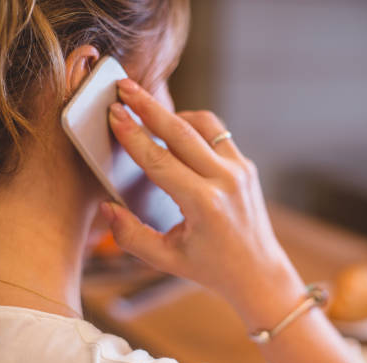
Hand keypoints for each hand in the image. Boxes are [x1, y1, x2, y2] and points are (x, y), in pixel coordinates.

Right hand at [103, 78, 304, 326]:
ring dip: (174, 114)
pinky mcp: (247, 166)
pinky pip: (217, 134)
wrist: (259, 272)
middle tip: (124, 86)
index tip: (113, 113)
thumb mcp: (166, 260)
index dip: (133, 135)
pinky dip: (194, 128)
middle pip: (180, 131)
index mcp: (204, 204)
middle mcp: (225, 181)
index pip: (159, 160)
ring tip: (148, 112)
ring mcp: (240, 170)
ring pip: (203, 124)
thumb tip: (107, 206)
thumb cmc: (212, 269)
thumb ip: (131, 236)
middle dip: (148, 106)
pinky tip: (177, 134)